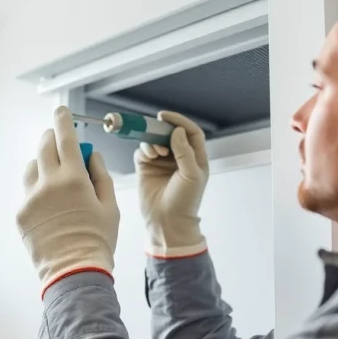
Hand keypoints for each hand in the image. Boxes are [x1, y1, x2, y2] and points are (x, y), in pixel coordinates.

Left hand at [16, 106, 119, 294]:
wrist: (75, 271)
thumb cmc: (98, 239)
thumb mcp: (110, 206)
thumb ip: (100, 175)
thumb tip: (91, 155)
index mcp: (73, 179)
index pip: (65, 138)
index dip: (63, 120)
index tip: (62, 110)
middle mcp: (48, 184)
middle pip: (44, 147)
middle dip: (51, 137)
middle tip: (58, 137)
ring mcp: (31, 199)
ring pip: (32, 168)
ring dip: (42, 163)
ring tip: (55, 175)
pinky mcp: (22, 214)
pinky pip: (28, 193)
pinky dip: (38, 191)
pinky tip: (51, 206)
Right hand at [134, 111, 208, 257]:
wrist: (167, 222)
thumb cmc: (184, 202)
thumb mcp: (191, 175)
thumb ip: (185, 151)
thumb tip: (177, 131)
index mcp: (195, 158)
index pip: (190, 132)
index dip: (179, 121)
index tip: (165, 116)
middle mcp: (178, 157)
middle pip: (170, 133)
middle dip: (162, 129)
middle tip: (154, 127)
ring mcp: (161, 162)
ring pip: (155, 140)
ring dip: (153, 141)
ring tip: (155, 152)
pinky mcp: (146, 168)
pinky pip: (143, 151)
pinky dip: (144, 150)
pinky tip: (148, 157)